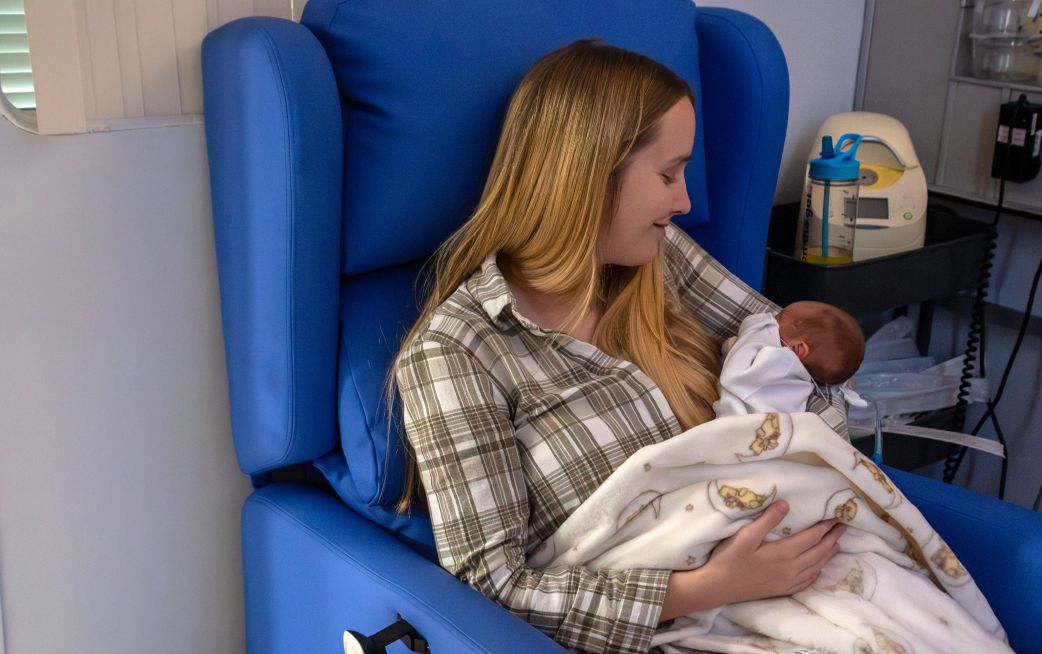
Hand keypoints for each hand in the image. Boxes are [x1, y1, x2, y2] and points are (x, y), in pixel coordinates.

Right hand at [660, 500, 844, 620]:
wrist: (718, 587)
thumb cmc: (729, 558)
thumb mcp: (745, 536)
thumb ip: (767, 520)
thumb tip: (786, 504)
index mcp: (783, 552)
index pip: (812, 537)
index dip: (825, 526)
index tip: (836, 516)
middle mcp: (791, 568)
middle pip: (818, 551)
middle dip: (832, 538)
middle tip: (842, 527)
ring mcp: (788, 581)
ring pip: (816, 566)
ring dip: (828, 553)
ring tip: (836, 543)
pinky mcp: (782, 590)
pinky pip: (807, 580)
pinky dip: (817, 571)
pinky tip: (818, 568)